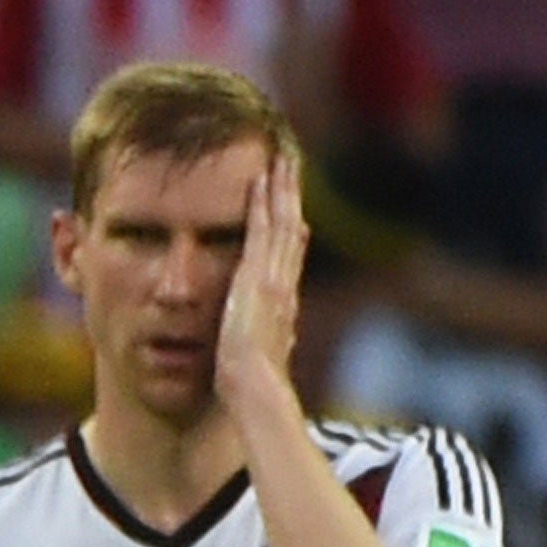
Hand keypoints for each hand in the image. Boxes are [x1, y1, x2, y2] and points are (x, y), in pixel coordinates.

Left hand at [215, 150, 306, 413]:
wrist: (253, 386)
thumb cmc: (252, 384)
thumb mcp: (262, 358)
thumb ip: (269, 343)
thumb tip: (280, 340)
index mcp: (283, 303)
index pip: (290, 258)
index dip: (293, 230)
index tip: (294, 210)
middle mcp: (285, 284)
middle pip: (292, 230)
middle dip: (292, 198)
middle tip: (291, 167)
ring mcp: (274, 277)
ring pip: (282, 222)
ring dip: (282, 189)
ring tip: (281, 160)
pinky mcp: (258, 275)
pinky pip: (261, 229)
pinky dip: (263, 202)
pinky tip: (260, 179)